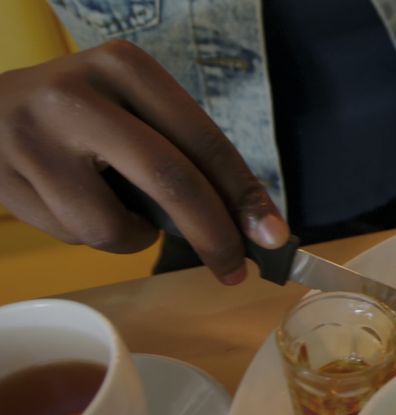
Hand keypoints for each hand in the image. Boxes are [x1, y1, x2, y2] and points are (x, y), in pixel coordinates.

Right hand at [0, 40, 288, 283]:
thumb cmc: (85, 117)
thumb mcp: (135, 111)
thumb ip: (185, 157)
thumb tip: (247, 228)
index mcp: (126, 68)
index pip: (203, 141)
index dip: (244, 195)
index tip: (272, 235)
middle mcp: (79, 96)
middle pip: (171, 180)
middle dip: (213, 235)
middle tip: (233, 268)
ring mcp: (36, 138)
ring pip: (115, 226)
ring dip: (134, 237)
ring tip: (116, 207)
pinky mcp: (6, 181)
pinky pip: (76, 237)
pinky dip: (92, 235)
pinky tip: (73, 202)